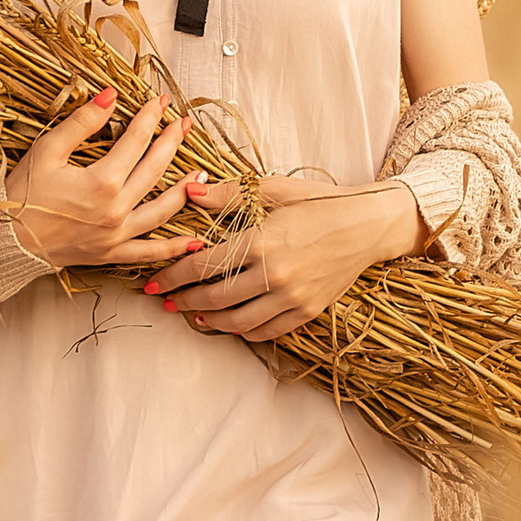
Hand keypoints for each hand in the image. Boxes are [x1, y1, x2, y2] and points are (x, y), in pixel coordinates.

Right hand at [5, 88, 207, 273]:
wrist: (5, 241)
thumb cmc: (22, 194)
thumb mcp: (47, 150)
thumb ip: (82, 122)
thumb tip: (110, 95)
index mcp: (101, 182)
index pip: (136, 141)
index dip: (150, 118)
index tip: (160, 101)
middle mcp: (116, 210)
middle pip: (155, 170)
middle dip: (172, 142)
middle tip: (184, 124)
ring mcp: (116, 235)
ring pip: (162, 210)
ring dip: (184, 190)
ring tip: (201, 173)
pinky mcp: (111, 253)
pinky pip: (149, 252)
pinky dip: (174, 248)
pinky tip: (194, 242)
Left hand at [151, 177, 421, 340]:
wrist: (367, 224)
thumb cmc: (318, 202)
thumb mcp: (273, 190)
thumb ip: (229, 194)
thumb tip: (189, 192)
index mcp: (261, 241)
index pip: (203, 265)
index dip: (173, 276)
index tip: (153, 282)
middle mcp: (275, 275)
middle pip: (215, 297)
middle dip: (183, 301)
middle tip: (164, 301)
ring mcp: (292, 297)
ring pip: (237, 321)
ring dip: (209, 319)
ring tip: (193, 313)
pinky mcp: (308, 311)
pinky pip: (266, 331)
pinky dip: (242, 331)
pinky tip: (229, 324)